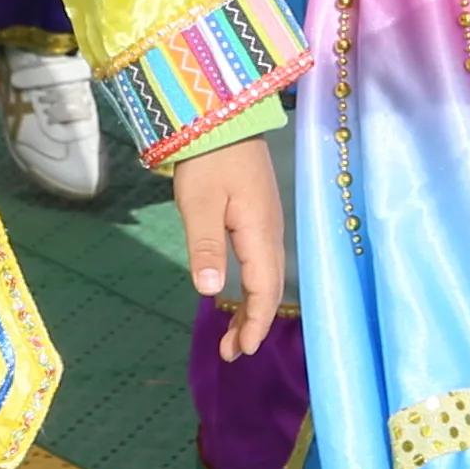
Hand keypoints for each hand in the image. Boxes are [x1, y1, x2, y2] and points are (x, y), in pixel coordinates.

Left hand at [176, 133, 290, 357]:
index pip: (263, 290)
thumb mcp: (199, 203)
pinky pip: (261, 262)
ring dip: (252, 308)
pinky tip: (237, 292)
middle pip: (268, 288)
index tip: (239, 350)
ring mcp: (267, 222)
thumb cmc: (208, 158)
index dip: (254, 323)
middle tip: (230, 352)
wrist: (223, 116)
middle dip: (253, 324)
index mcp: (259, 233)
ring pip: (265, 276)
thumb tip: (209, 291)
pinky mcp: (258, 214)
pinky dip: (251, 287)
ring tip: (232, 335)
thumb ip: (206, 247)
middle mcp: (270, 232)